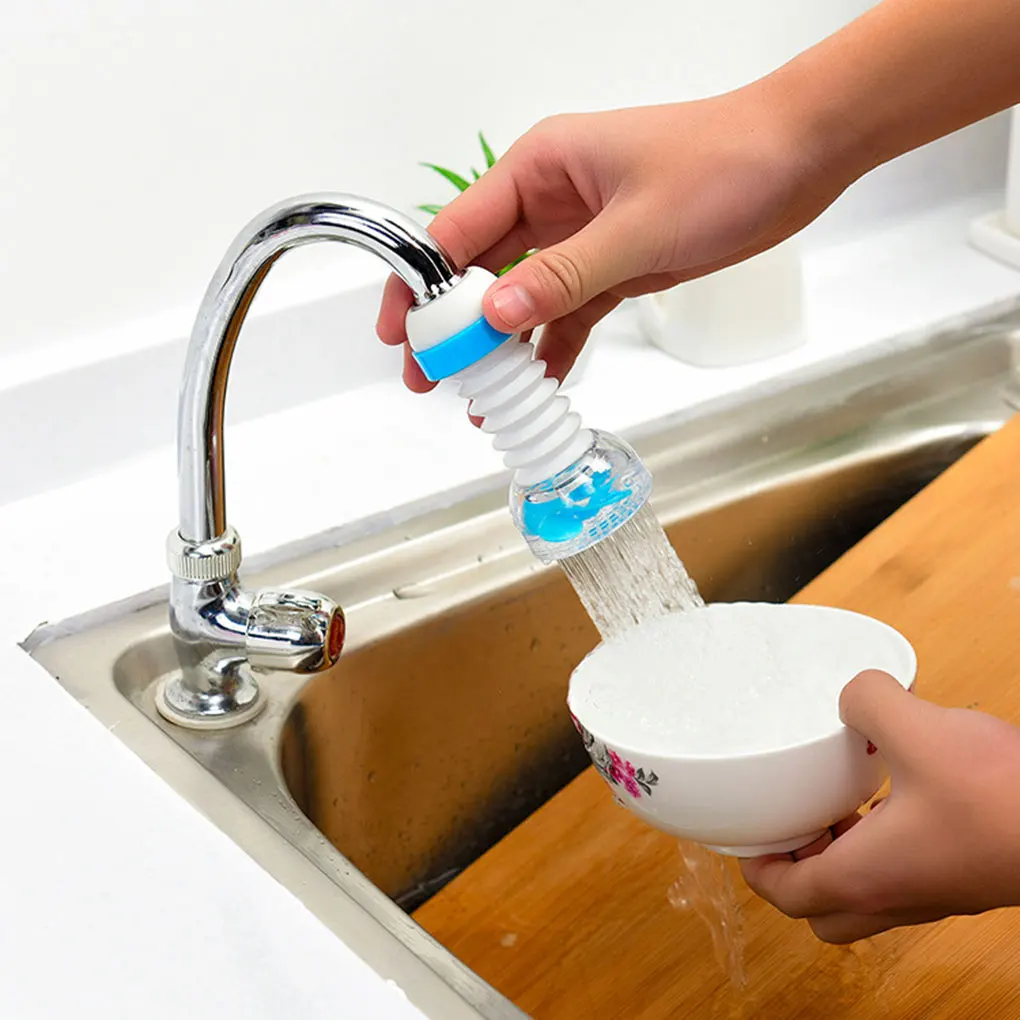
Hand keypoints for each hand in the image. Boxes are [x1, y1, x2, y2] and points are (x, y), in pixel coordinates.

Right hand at [377, 82, 851, 389]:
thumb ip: (562, 276)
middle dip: (453, 326)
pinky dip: (552, 346)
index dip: (423, 284)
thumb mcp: (636, 228)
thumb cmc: (724, 164)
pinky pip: (567, 312)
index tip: (404, 335)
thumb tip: (494, 315)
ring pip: (520, 297)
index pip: (456, 230)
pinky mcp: (612, 265)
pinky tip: (537, 384)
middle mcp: (550, 202)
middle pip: (479, 269)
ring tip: (480, 396)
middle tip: (431, 377)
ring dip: (500, 346)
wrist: (797, 159)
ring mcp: (580, 236)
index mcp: (540, 168)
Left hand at [740, 670, 1019, 943]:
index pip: (787, 895)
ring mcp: (935, 894)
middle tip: (796, 820)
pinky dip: (885, 845)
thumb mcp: (917, 729)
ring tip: (838, 802)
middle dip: (799, 870)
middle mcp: (897, 897)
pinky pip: (905, 875)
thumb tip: (851, 695)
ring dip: (843, 856)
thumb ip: (867, 701)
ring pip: (868, 895)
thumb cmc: (999, 797)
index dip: (757, 867)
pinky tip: (895, 796)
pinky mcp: (965, 879)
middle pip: (825, 910)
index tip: (747, 835)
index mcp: (866, 877)